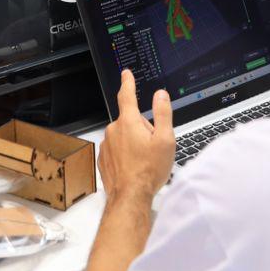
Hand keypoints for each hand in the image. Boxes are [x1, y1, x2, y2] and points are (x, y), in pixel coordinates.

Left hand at [98, 70, 173, 202]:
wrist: (131, 196)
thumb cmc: (149, 170)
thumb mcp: (165, 139)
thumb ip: (163, 113)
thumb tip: (160, 95)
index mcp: (128, 122)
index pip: (127, 95)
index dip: (128, 82)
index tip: (126, 73)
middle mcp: (114, 130)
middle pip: (130, 120)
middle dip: (142, 128)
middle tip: (152, 146)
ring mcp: (107, 144)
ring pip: (124, 136)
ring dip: (133, 142)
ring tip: (144, 160)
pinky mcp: (104, 158)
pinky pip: (117, 150)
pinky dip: (125, 155)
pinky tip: (134, 167)